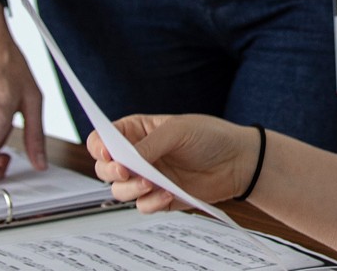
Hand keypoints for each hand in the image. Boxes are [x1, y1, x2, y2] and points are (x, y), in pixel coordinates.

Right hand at [87, 114, 258, 211]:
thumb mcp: (177, 131)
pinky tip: (167, 194)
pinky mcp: (159, 197)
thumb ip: (149, 145)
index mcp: (137, 131)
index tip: (109, 154)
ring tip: (152, 184)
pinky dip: (150, 203)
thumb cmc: (208, 136)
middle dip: (112, 172)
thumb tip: (125, 160)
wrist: (237, 161)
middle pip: (105, 168)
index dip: (99, 147)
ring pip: (120, 190)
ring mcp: (147, 177)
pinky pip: (142, 206)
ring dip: (131, 189)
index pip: (103, 138)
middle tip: (127, 172)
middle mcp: (137, 155)